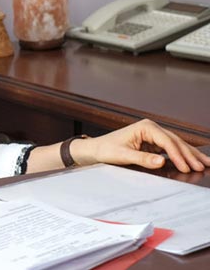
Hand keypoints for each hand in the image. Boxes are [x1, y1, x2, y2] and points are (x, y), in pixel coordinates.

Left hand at [72, 119, 209, 172]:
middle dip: (190, 155)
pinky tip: (193, 161)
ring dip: (190, 154)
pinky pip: (171, 149)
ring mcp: (153, 134)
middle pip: (175, 141)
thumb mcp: (123, 156)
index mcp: (145, 127)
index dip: (178, 155)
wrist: (96, 149)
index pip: (167, 141)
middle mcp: (151, 128)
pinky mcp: (153, 142)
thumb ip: (143, 159)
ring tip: (206, 163)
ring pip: (176, 144)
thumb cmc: (106, 150)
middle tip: (204, 166)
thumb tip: (162, 161)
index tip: (187, 167)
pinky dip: (182, 156)